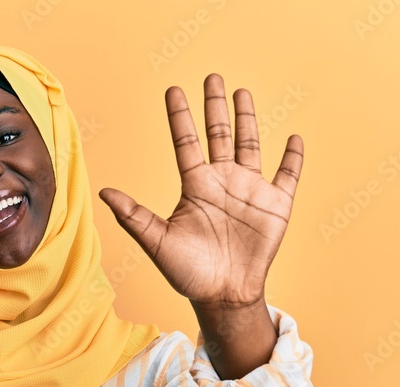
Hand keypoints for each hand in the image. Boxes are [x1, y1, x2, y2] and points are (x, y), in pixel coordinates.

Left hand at [99, 74, 303, 307]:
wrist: (222, 296)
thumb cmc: (188, 272)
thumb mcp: (158, 242)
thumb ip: (134, 216)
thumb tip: (105, 192)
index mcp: (195, 187)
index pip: (186, 142)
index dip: (180, 117)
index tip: (173, 90)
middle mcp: (222, 182)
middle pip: (218, 134)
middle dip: (214, 106)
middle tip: (212, 77)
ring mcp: (249, 191)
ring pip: (250, 144)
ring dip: (247, 119)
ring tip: (242, 92)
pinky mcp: (276, 205)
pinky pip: (287, 175)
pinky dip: (293, 157)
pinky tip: (294, 138)